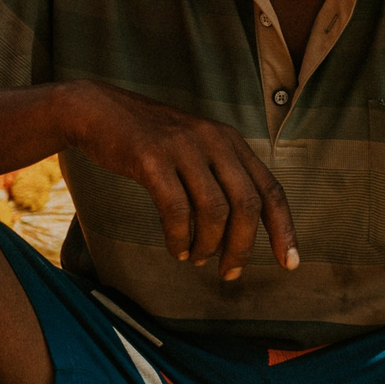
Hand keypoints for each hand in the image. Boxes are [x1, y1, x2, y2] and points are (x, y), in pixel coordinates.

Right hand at [62, 80, 297, 279]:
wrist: (96, 111)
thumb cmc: (146, 140)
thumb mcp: (193, 148)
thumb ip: (219, 177)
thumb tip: (240, 231)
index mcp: (229, 140)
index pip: (270, 189)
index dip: (284, 230)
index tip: (288, 263)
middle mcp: (212, 140)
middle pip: (247, 204)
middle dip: (242, 246)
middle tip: (230, 272)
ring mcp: (182, 146)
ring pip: (214, 210)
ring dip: (208, 245)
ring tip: (196, 259)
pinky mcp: (151, 157)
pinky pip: (175, 209)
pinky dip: (178, 236)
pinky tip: (175, 248)